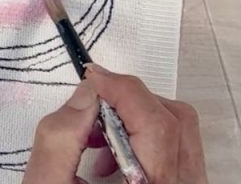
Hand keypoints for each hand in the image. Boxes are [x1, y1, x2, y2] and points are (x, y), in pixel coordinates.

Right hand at [22, 64, 206, 183]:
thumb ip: (60, 138)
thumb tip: (88, 94)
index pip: (155, 124)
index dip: (123, 90)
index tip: (93, 77)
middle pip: (175, 123)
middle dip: (130, 104)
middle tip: (89, 109)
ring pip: (181, 135)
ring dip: (139, 122)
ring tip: (95, 144)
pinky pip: (179, 153)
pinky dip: (148, 142)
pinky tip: (111, 164)